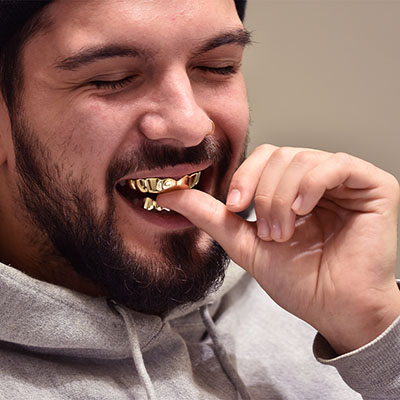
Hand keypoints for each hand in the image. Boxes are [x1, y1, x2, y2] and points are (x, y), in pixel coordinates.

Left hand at [158, 145, 399, 353]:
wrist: (334, 308)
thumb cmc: (297, 279)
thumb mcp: (245, 243)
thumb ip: (210, 216)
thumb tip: (169, 194)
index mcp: (292, 189)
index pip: (264, 157)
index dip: (245, 176)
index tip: (235, 207)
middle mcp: (317, 180)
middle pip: (280, 155)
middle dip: (264, 194)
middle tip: (268, 232)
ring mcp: (345, 181)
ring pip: (301, 159)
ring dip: (283, 197)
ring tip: (286, 232)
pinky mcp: (372, 186)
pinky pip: (335, 164)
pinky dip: (311, 184)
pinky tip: (304, 209)